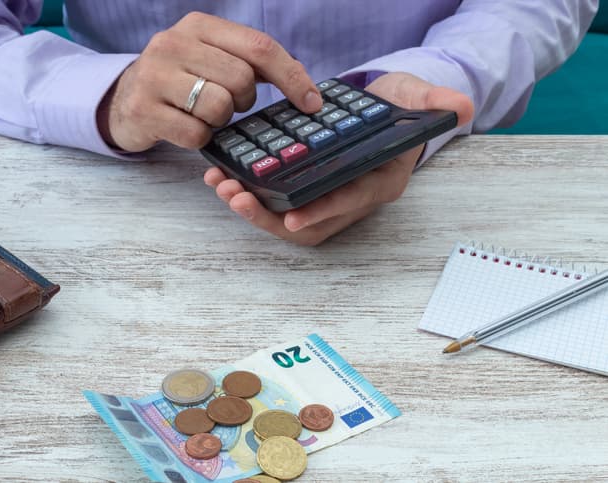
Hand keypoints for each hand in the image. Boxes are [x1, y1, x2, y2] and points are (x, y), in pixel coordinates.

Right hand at [97, 12, 322, 151]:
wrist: (123, 100)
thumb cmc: (179, 82)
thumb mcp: (211, 59)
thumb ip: (252, 63)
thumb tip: (304, 82)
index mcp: (198, 25)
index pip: (259, 47)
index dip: (292, 77)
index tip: (312, 103)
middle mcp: (173, 43)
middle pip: (241, 79)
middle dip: (244, 101)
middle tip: (229, 105)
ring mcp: (154, 75)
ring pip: (219, 106)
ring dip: (220, 121)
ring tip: (204, 115)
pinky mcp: (143, 109)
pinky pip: (196, 135)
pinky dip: (200, 139)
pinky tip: (186, 128)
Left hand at [204, 72, 473, 245]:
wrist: (383, 107)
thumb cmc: (399, 106)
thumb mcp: (418, 97)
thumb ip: (435, 102)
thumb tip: (461, 108)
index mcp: (379, 182)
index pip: (349, 203)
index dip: (320, 212)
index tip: (289, 217)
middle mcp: (351, 198)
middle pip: (310, 223)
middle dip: (270, 217)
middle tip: (236, 197)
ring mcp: (326, 196)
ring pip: (287, 217)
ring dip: (252, 208)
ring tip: (222, 186)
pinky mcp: (307, 188)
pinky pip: (276, 200)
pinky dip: (250, 192)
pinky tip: (224, 175)